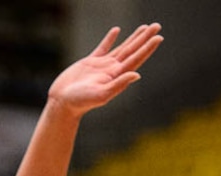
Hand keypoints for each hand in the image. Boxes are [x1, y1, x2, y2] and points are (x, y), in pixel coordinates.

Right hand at [48, 23, 162, 117]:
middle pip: (132, 51)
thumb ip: (118, 84)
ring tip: (144, 27)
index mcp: (116, 77)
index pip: (135, 59)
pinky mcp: (89, 63)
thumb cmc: (80, 102)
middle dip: (144, 39)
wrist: (62, 103)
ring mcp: (101, 66)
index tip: (158, 37)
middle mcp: (112, 71)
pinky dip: (110, 39)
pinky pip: (103, 48)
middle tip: (157, 26)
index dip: (147, 48)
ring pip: (121, 48)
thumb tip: (136, 74)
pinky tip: (116, 31)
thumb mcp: (101, 94)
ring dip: (133, 38)